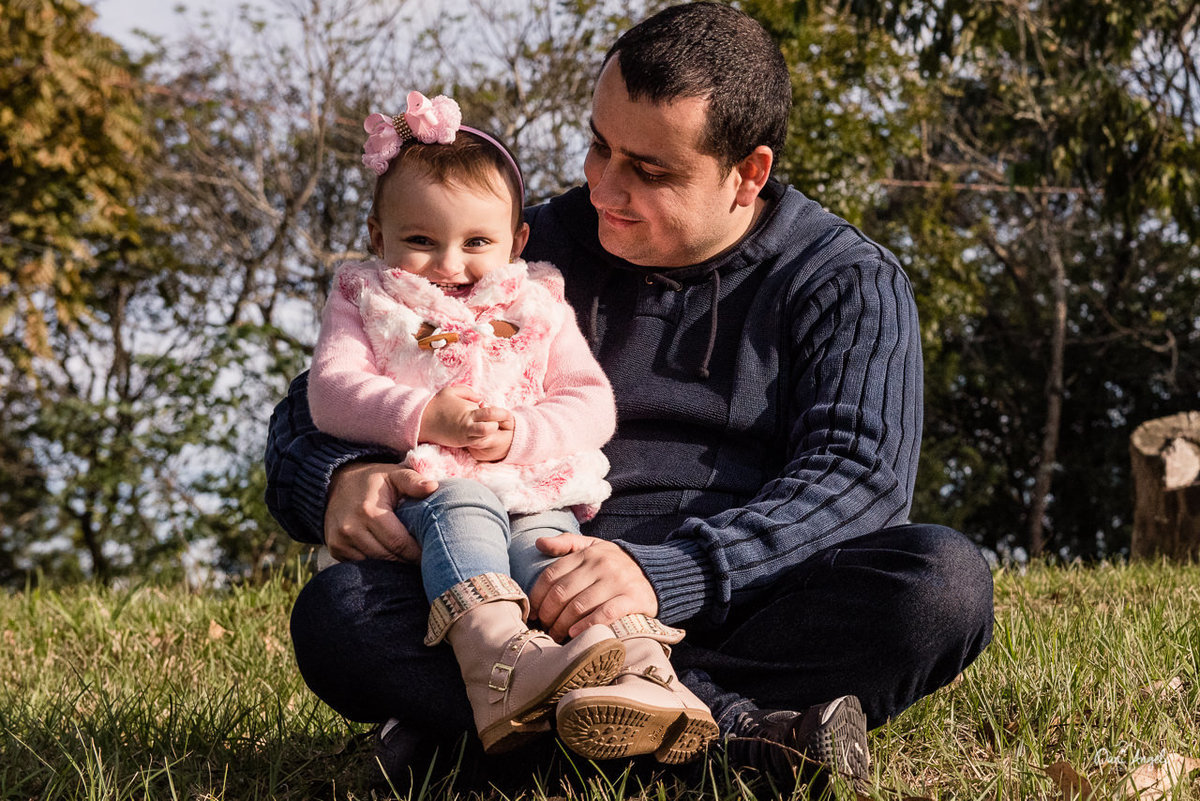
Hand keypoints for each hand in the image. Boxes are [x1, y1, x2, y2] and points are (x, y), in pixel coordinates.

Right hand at [324, 461, 435, 562]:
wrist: (336, 483)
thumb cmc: (373, 481)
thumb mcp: (394, 475)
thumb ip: (413, 481)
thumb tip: (433, 487)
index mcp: (368, 511)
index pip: (399, 543)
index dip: (417, 553)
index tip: (433, 555)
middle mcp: (351, 529)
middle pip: (388, 558)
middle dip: (408, 562)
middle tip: (425, 562)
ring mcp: (340, 541)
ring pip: (375, 565)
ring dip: (393, 566)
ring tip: (408, 560)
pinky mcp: (335, 549)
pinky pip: (361, 566)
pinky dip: (377, 566)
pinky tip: (390, 559)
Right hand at [420, 386, 513, 458]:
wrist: (421, 421)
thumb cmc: (437, 404)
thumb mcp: (452, 391)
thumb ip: (470, 393)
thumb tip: (482, 399)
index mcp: (468, 413)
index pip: (491, 414)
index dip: (501, 414)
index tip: (505, 412)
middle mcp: (468, 427)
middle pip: (491, 429)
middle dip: (498, 425)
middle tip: (497, 420)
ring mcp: (465, 437)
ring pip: (485, 439)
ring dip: (490, 433)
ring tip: (487, 425)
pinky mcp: (461, 443)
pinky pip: (476, 442)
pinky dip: (481, 437)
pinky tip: (478, 431)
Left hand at [528, 533, 658, 640]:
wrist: (655, 574)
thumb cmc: (616, 564)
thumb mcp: (593, 547)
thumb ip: (566, 543)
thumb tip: (539, 542)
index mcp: (588, 553)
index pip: (552, 575)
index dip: (538, 596)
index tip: (534, 612)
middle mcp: (601, 565)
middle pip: (562, 593)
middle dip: (548, 614)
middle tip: (545, 626)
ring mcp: (617, 581)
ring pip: (579, 606)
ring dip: (562, 624)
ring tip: (557, 634)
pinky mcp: (632, 599)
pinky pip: (605, 614)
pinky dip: (586, 625)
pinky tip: (575, 634)